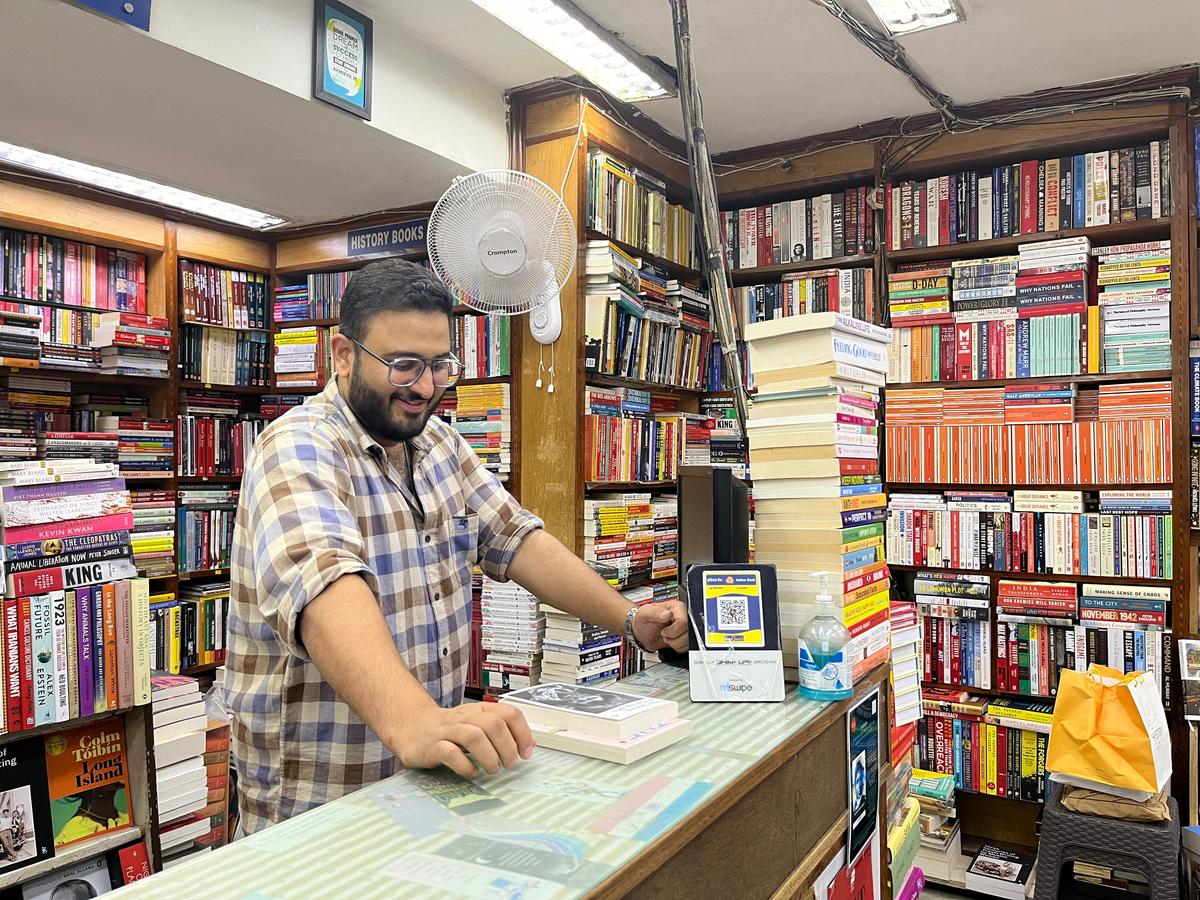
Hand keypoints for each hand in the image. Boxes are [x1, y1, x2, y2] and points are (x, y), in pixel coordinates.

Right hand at [393, 702, 535, 777]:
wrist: (410, 725)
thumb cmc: (449, 729)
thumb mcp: (475, 724)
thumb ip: (501, 731)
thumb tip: (529, 746)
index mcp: (480, 711)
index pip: (509, 713)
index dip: (523, 733)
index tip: (526, 752)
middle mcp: (465, 717)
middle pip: (494, 725)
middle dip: (507, 747)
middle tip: (509, 764)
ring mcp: (447, 730)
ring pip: (474, 736)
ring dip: (489, 756)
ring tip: (492, 770)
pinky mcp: (432, 746)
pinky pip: (450, 753)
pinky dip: (465, 765)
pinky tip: (471, 773)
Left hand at [633, 600, 688, 652]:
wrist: (642, 632)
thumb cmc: (643, 621)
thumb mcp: (644, 614)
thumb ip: (654, 612)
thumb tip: (667, 614)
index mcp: (676, 607)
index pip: (684, 621)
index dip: (673, 630)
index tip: (664, 631)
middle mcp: (683, 616)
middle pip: (688, 633)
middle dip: (674, 638)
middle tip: (664, 634)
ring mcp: (685, 628)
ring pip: (689, 641)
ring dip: (675, 644)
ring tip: (666, 637)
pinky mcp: (685, 637)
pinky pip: (687, 647)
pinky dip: (678, 648)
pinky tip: (670, 642)